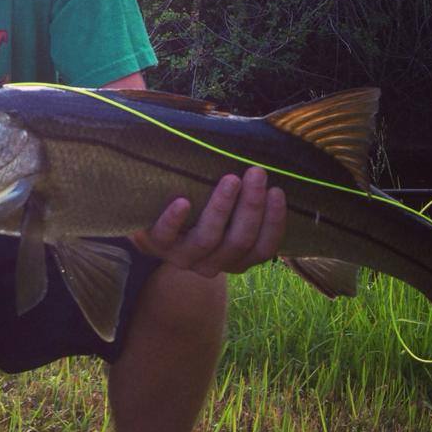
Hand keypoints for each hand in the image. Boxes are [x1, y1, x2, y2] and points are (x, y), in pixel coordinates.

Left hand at [131, 167, 285, 277]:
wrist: (154, 230)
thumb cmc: (200, 215)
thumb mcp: (226, 217)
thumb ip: (244, 201)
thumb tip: (265, 167)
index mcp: (236, 258)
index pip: (263, 248)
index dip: (273, 222)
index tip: (277, 191)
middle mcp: (214, 263)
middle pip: (239, 240)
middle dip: (251, 205)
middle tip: (257, 173)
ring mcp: (185, 257)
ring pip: (208, 238)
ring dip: (221, 207)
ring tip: (231, 179)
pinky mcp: (158, 245)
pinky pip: (167, 234)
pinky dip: (176, 218)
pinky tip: (183, 201)